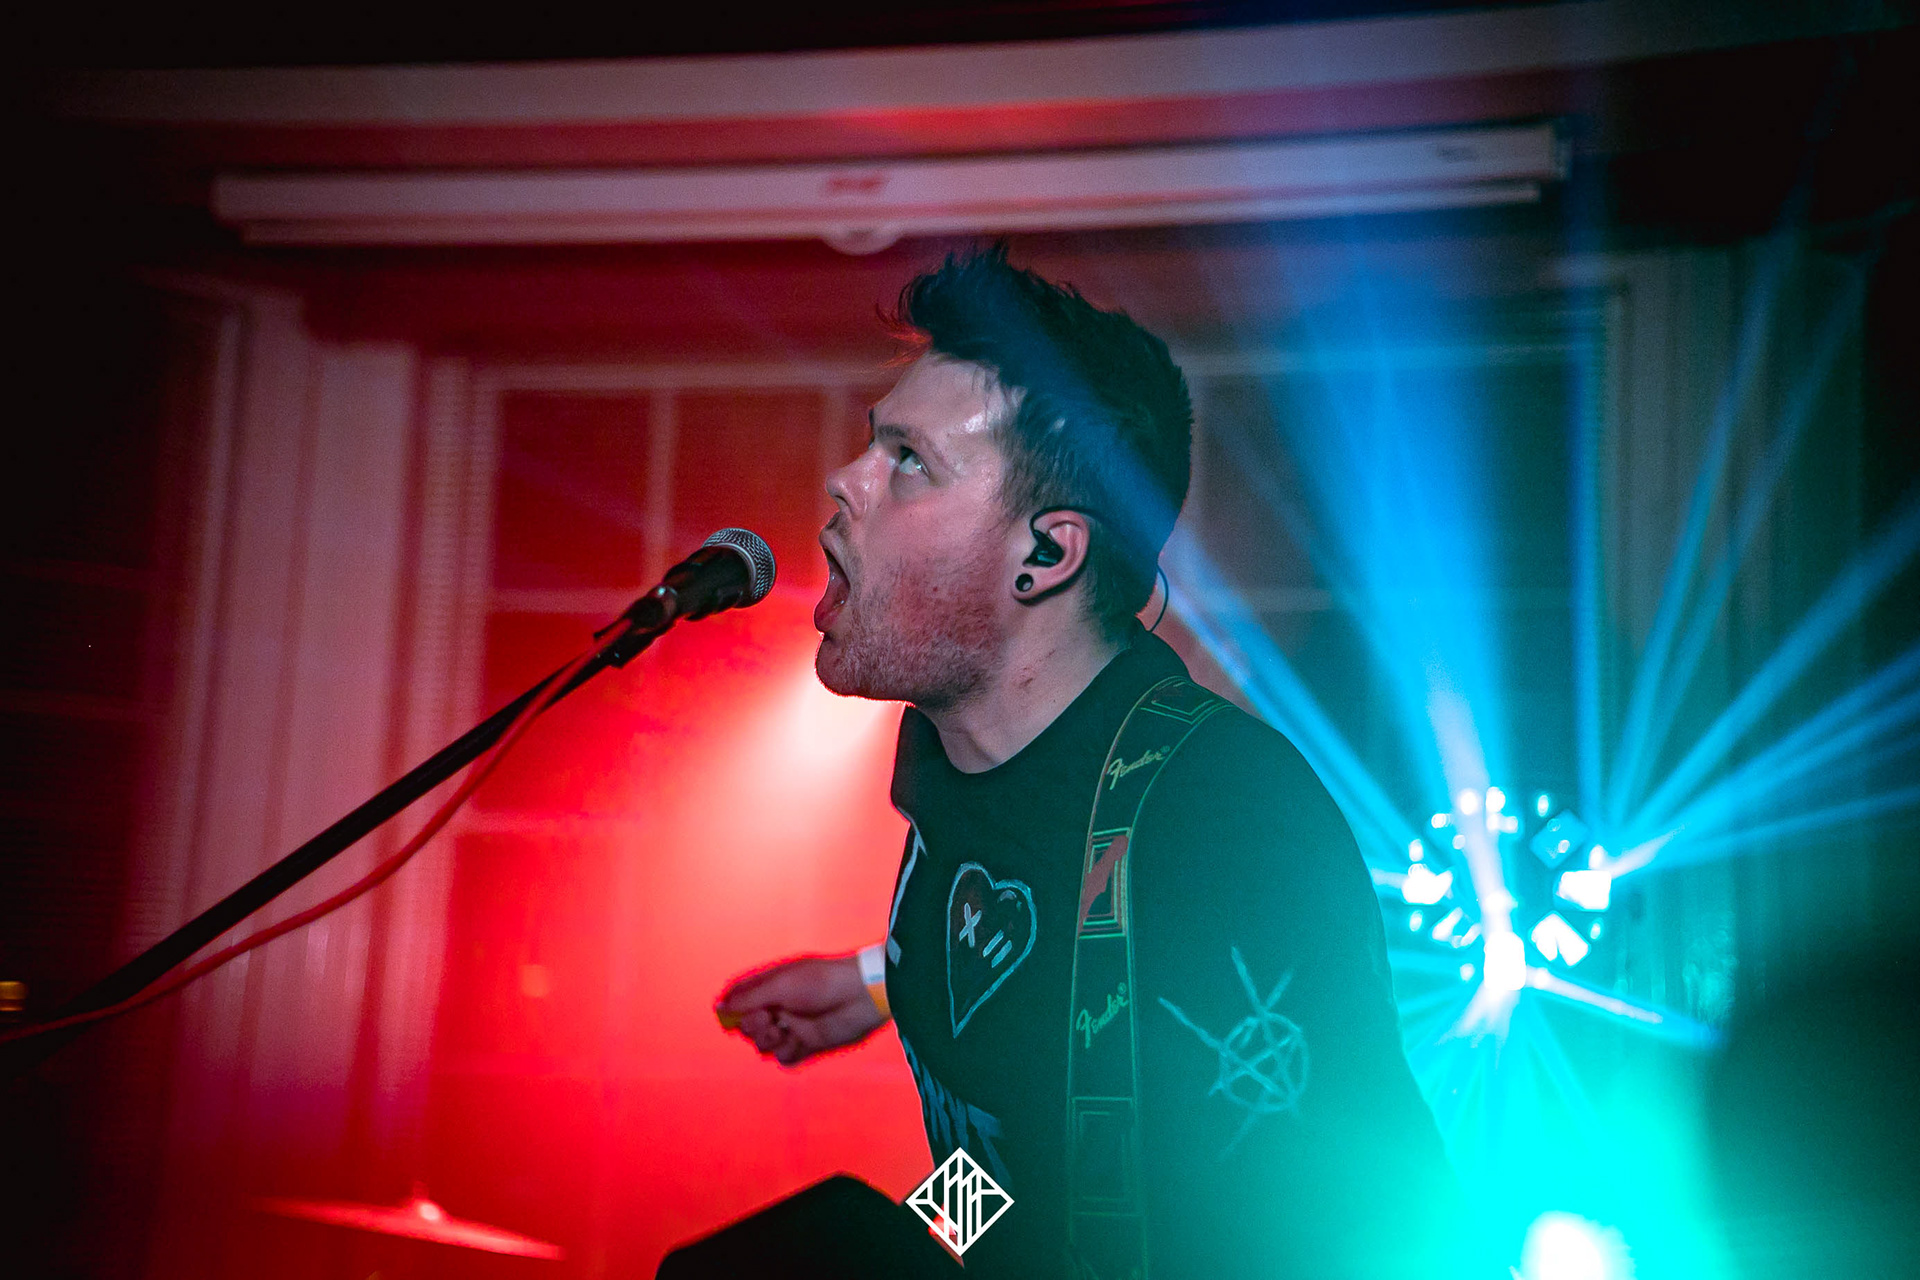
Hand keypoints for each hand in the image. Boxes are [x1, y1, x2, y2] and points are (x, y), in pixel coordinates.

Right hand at [716, 953, 887, 1065]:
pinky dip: (787, 1054)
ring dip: (767, 1041)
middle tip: (768, 1019)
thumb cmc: (820, 982)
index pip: (741, 999)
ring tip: (783, 1031)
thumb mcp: (779, 985)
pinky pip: (785, 1059)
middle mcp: (780, 1007)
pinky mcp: (809, 1045)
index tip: (729, 1015)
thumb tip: (719, 1008)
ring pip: (764, 1045)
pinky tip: (797, 1042)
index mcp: (772, 986)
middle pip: (748, 1026)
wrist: (860, 995)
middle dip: (751, 1026)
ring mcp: (794, 1026)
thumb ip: (748, 999)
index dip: (732, 1009)